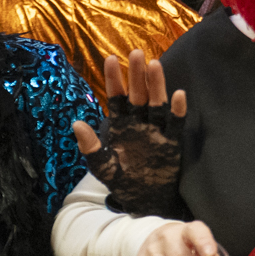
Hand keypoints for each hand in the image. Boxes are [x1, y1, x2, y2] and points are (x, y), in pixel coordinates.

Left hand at [72, 50, 186, 216]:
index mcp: (121, 126)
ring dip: (156, 86)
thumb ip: (91, 147)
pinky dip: (177, 111)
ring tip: (154, 64)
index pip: (116, 98)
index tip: (110, 59)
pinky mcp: (172, 144)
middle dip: (137, 75)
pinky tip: (178, 95)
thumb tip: (76, 124)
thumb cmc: (123, 182)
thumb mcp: (103, 166)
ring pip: (156, 104)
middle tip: (136, 53)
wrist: (145, 202)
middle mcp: (140, 124)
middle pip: (138, 95)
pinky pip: (175, 125)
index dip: (114, 80)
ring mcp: (157, 132)